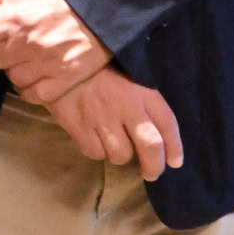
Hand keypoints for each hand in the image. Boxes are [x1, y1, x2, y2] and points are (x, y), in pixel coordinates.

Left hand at [0, 0, 106, 101]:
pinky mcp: (65, 79)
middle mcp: (25, 44)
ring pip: (12, 77)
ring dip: (17, 67)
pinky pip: (35, 95)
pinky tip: (38, 74)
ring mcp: (45, 64)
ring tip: (29, 55)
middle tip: (16, 39)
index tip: (1, 24)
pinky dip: (32, 87)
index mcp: (11, 17)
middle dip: (1, 48)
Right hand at [43, 68, 184, 179]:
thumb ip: (144, 101)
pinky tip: (94, 138)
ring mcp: (101, 117)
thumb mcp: (127, 76)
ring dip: (120, 154)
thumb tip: (161, 138)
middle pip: (150, 146)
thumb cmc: (97, 70)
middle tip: (152, 173)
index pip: (167, 123)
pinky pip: (96, 154)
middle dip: (154, 166)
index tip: (175, 162)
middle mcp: (125, 105)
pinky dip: (97, 151)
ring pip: (121, 155)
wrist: (58, 61)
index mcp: (141, 90)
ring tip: (114, 142)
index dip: (174, 147)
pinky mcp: (80, 126)